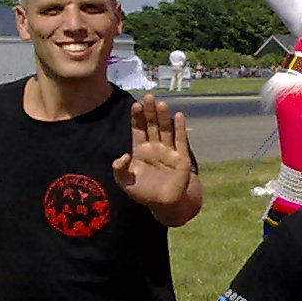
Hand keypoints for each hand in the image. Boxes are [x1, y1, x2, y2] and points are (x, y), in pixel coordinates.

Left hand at [114, 96, 193, 211]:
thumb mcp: (125, 182)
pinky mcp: (181, 157)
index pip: (138, 129)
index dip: (137, 117)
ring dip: (164, 117)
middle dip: (150, 112)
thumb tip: (124, 155)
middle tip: (148, 97)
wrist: (164, 204)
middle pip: (152, 125)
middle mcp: (155, 147)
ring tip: (161, 104)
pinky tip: (179, 116)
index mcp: (140, 150)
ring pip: (166, 130)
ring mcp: (169, 151)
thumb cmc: (143, 192)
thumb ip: (119, 169)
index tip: (135, 105)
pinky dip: (180, 128)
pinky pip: (181, 140)